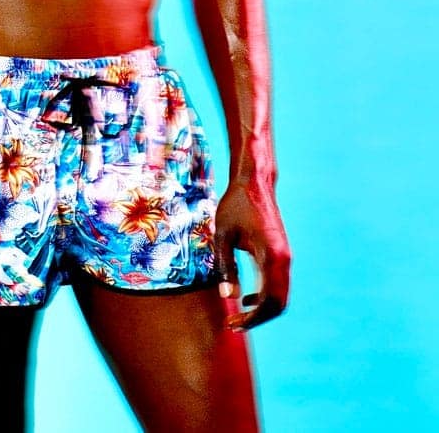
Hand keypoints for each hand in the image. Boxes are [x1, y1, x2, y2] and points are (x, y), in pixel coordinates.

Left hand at [214, 179, 290, 329]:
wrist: (254, 183)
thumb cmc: (235, 205)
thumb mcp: (223, 235)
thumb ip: (225, 266)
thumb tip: (228, 298)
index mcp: (272, 256)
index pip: (270, 301)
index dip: (253, 319)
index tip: (234, 323)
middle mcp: (284, 260)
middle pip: (279, 304)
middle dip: (258, 319)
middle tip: (234, 325)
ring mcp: (285, 257)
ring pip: (280, 295)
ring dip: (262, 309)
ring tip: (237, 316)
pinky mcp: (281, 254)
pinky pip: (278, 284)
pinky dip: (266, 297)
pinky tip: (245, 297)